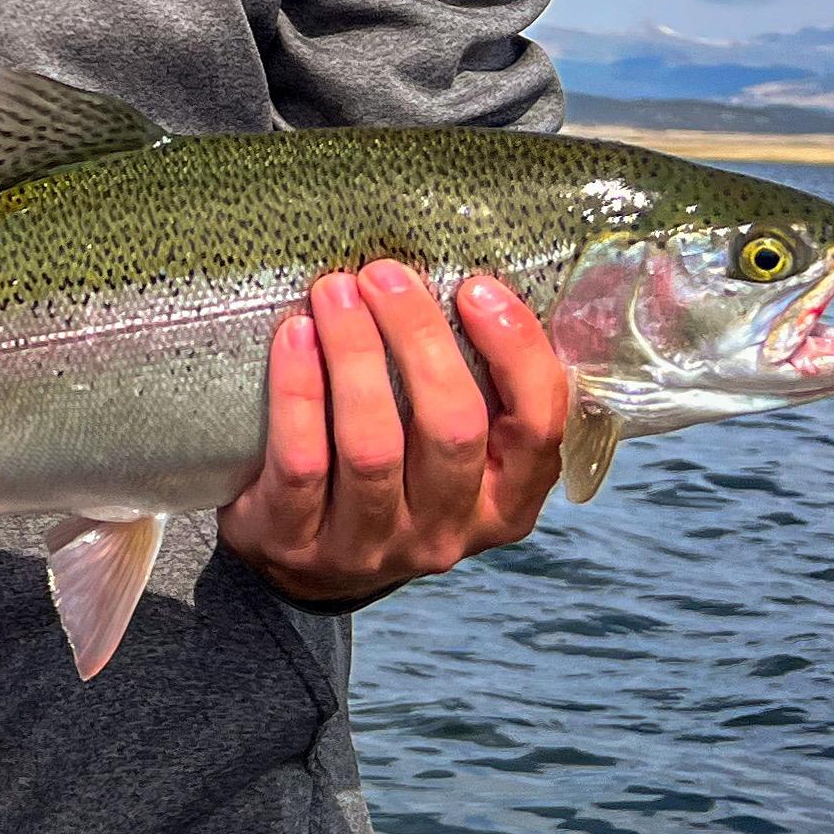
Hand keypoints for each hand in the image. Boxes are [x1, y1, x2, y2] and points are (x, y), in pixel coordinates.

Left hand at [220, 263, 568, 604]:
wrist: (300, 560)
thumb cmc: (389, 476)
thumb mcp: (448, 452)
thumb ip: (473, 388)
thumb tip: (475, 279)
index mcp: (504, 505)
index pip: (538, 430)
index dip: (516, 354)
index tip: (477, 286)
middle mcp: (447, 531)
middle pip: (452, 428)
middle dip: (420, 338)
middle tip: (385, 273)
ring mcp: (372, 545)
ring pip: (373, 445)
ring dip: (356, 354)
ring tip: (335, 290)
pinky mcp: (298, 542)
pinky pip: (302, 460)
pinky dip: (299, 391)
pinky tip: (294, 336)